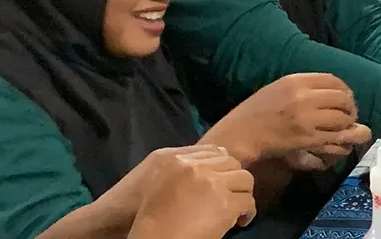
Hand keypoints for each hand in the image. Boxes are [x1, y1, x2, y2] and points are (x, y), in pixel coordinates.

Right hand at [124, 146, 255, 238]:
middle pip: (230, 162)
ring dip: (242, 194)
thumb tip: (204, 171)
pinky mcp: (222, 204)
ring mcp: (209, 183)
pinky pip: (245, 202)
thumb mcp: (152, 181)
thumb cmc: (135, 215)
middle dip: (234, 178)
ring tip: (238, 209)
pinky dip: (246, 212)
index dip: (222, 165)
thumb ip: (177, 171)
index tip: (224, 179)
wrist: (133, 234)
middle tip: (233, 194)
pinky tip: (240, 220)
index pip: (212, 150)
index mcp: (173, 158)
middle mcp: (193, 166)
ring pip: (243, 180)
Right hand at [206, 73, 370, 165]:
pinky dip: (344, 138)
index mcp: (295, 80)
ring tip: (347, 128)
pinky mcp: (308, 138)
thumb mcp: (279, 88)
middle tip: (349, 116)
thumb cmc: (258, 110)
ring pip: (342, 118)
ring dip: (349, 124)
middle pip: (341, 98)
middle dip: (350, 107)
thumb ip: (304, 86)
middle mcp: (303, 97)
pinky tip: (343, 140)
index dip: (344, 89)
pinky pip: (335, 136)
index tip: (345, 98)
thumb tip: (333, 92)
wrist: (242, 133)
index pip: (332, 80)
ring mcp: (307, 118)